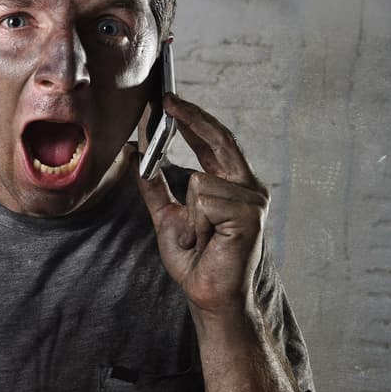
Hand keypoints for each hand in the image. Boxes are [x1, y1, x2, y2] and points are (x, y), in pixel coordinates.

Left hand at [136, 94, 268, 317]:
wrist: (206, 292)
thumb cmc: (194, 257)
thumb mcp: (166, 214)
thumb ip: (154, 184)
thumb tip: (138, 152)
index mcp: (231, 183)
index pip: (214, 140)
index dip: (193, 118)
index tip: (169, 99)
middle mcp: (248, 187)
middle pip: (219, 139)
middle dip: (190, 118)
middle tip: (166, 100)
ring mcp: (253, 200)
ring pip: (201, 180)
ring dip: (190, 214)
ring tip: (199, 237)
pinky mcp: (250, 215)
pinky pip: (206, 200)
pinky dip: (197, 223)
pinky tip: (208, 240)